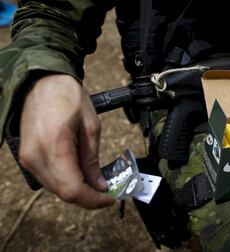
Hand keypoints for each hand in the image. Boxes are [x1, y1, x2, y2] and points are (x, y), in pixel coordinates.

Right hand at [19, 74, 114, 208]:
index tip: (110, 199)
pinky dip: (65, 182)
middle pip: (63, 193)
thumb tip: (99, 184)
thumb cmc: (68, 97)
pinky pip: (47, 179)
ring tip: (96, 183)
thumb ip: (93, 160)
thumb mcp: (91, 127)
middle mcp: (36, 157)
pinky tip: (80, 175)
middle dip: (88, 197)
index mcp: (54, 147)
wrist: (42, 82)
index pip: (73, 190)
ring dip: (77, 190)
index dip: (94, 200)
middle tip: (107, 193)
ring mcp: (28, 158)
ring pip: (55, 189)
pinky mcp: (26, 157)